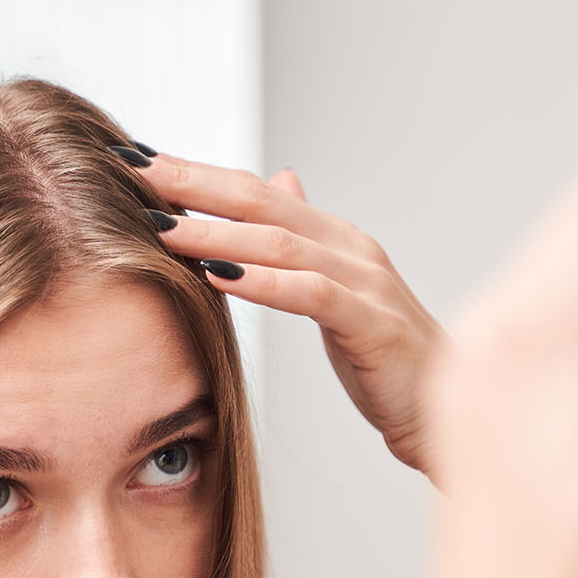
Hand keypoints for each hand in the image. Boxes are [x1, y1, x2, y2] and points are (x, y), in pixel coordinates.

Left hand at [141, 157, 447, 476]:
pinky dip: (262, 282)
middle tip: (135, 171)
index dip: (198, 174)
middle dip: (195, 186)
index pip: (256, 194)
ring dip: (216, 233)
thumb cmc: (385, 361)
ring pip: (281, 244)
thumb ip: (304, 242)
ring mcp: (368, 282)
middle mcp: (352, 249)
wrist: (443, 415)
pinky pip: (311, 294)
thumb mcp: (337, 294)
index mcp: (336, 240)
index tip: (137, 162)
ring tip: (160, 228)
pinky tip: (217, 277)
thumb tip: (280, 182)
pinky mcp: (375, 325)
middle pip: (263, 204)